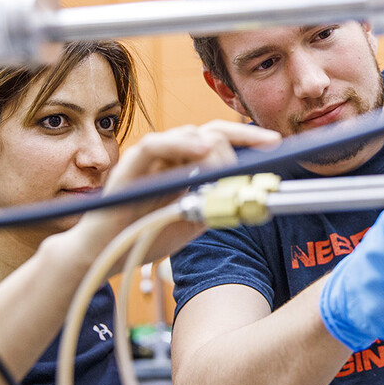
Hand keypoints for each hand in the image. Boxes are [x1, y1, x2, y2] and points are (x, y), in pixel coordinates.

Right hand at [72, 121, 279, 258]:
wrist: (107, 253)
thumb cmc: (145, 234)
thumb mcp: (192, 220)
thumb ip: (216, 204)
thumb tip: (248, 195)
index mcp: (185, 163)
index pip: (220, 141)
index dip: (249, 141)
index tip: (276, 145)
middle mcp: (170, 153)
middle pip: (211, 131)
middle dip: (244, 135)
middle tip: (271, 143)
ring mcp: (150, 156)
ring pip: (190, 134)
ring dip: (216, 149)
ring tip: (231, 167)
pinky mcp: (130, 163)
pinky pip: (156, 144)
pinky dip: (179, 144)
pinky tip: (200, 152)